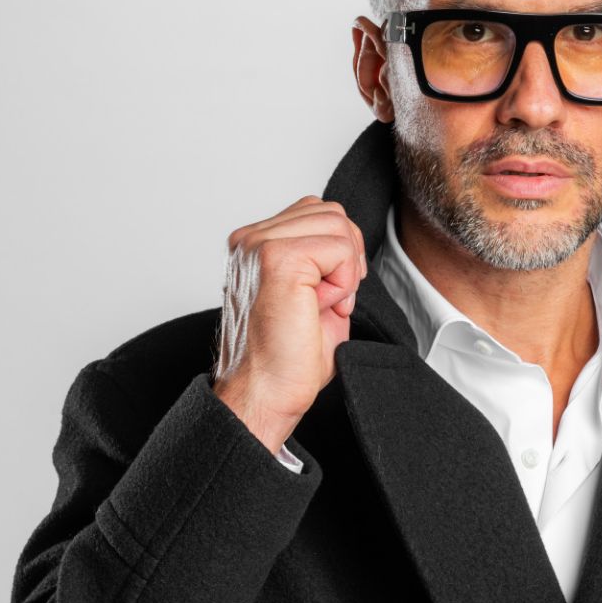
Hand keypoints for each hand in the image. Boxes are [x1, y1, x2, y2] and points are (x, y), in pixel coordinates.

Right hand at [211, 195, 367, 454]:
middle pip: (332, 212)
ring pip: (338, 225)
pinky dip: (343, 282)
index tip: (325, 296)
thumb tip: (350, 238)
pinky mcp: (278, 259)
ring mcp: (261, 245)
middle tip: (328, 302)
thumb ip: (323, 256)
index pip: (318, 212)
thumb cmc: (288, 355)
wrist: (267, 390)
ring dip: (344, 271)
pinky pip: (340, 248)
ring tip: (320, 305)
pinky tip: (320, 307)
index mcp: (256, 243)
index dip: (339, 253)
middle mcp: (252, 239)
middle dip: (346, 258)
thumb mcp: (312, 291)